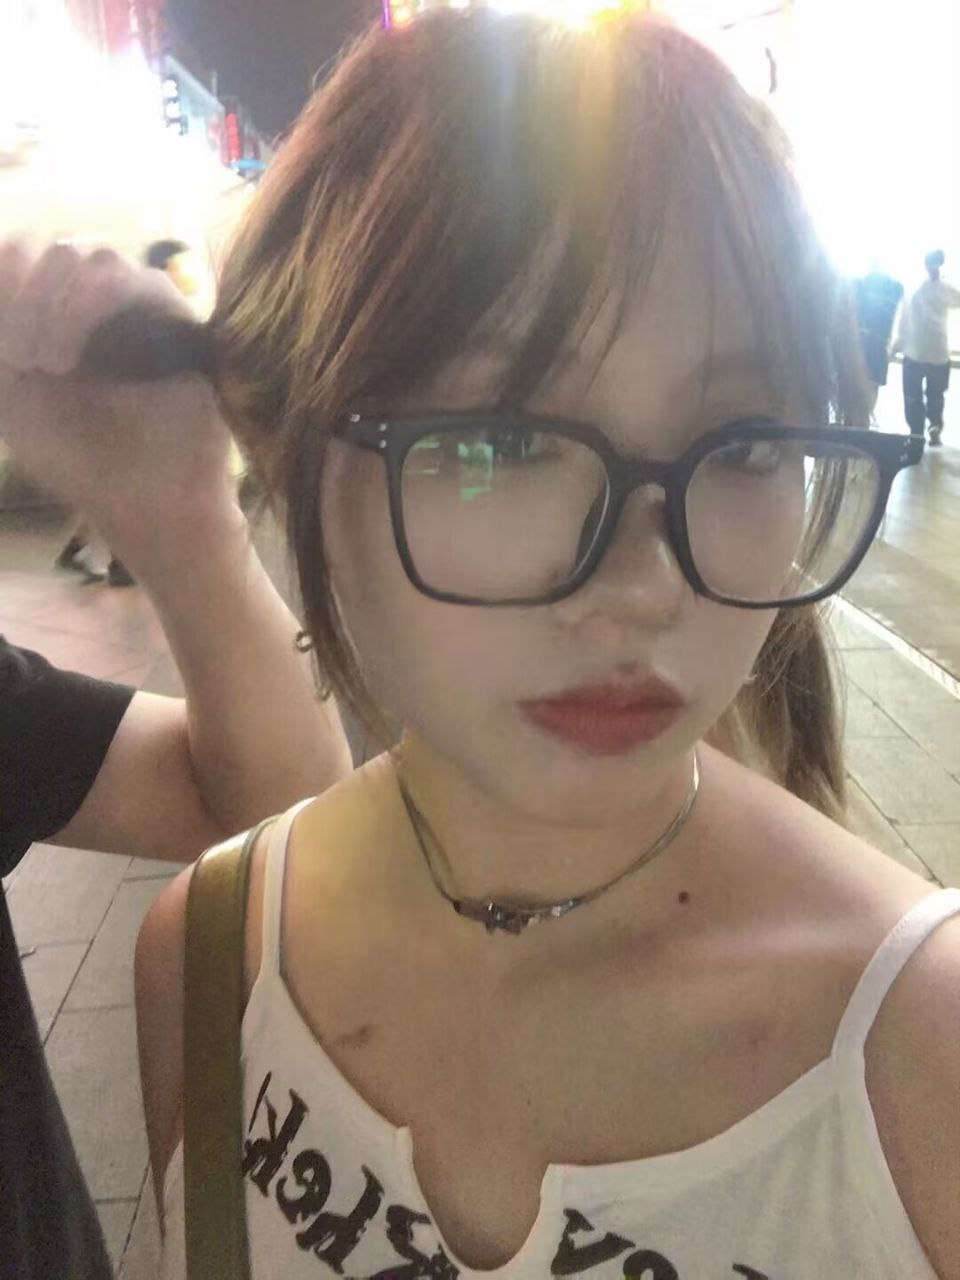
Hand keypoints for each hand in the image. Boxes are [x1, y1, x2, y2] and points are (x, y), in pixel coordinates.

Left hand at [0, 240, 234, 566]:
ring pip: (88, 254)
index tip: (2, 350)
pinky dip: (87, 305)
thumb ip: (0, 337)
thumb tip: (3, 270)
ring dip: (50, 304)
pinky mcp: (178, 320)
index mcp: (58, 312)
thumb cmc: (80, 460)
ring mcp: (141, 308)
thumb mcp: (11, 399)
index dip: (3, 280)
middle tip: (18, 361)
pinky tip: (68, 358)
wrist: (143, 504)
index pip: (22, 255)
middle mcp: (99, 302)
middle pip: (48, 248)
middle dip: (20, 299)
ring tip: (45, 363)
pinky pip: (132, 278)